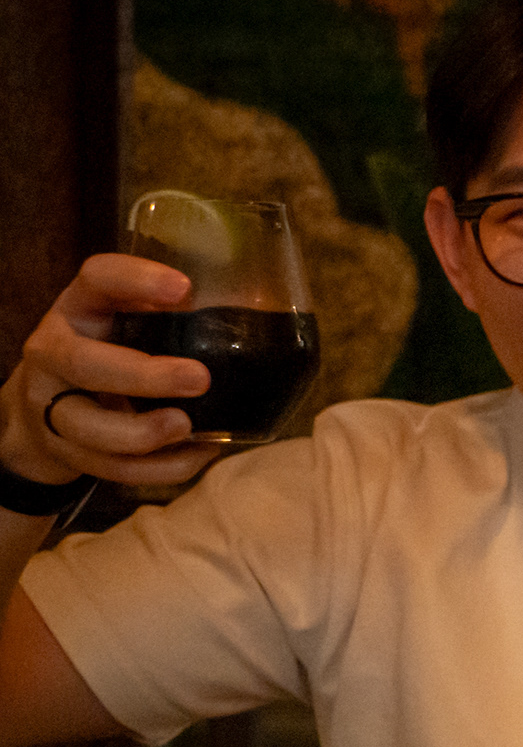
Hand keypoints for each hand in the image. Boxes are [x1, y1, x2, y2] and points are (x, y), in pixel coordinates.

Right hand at [7, 252, 226, 498]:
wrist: (44, 406)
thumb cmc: (110, 351)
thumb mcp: (129, 322)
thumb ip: (171, 316)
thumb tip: (253, 309)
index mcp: (80, 308)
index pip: (97, 278)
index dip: (135, 280)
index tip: (183, 288)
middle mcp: (53, 351)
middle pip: (82, 362)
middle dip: (142, 375)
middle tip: (199, 378)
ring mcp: (48, 404)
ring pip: (84, 425)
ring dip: (140, 432)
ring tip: (186, 427)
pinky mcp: (61, 449)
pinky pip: (107, 467)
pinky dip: (155, 468)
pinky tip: (196, 456)